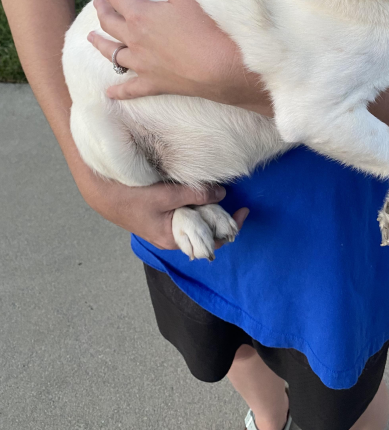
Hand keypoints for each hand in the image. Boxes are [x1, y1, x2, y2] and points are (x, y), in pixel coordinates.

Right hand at [82, 170, 248, 250]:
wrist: (102, 193)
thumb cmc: (130, 198)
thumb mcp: (166, 195)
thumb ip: (194, 194)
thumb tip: (222, 193)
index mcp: (174, 239)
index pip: (211, 241)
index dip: (230, 226)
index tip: (244, 209)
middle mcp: (173, 235)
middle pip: (206, 229)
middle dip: (220, 213)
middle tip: (231, 194)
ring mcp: (168, 224)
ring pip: (197, 218)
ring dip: (208, 204)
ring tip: (215, 189)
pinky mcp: (163, 213)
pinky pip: (186, 210)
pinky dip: (196, 200)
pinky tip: (198, 188)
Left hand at [88, 0, 269, 111]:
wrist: (217, 67)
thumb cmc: (203, 29)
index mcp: (139, 16)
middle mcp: (133, 40)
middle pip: (108, 22)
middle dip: (101, 9)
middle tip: (98, 2)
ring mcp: (140, 64)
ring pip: (111, 53)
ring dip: (99, 43)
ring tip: (91, 37)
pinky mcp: (151, 83)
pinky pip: (129, 89)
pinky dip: (118, 91)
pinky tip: (110, 92)